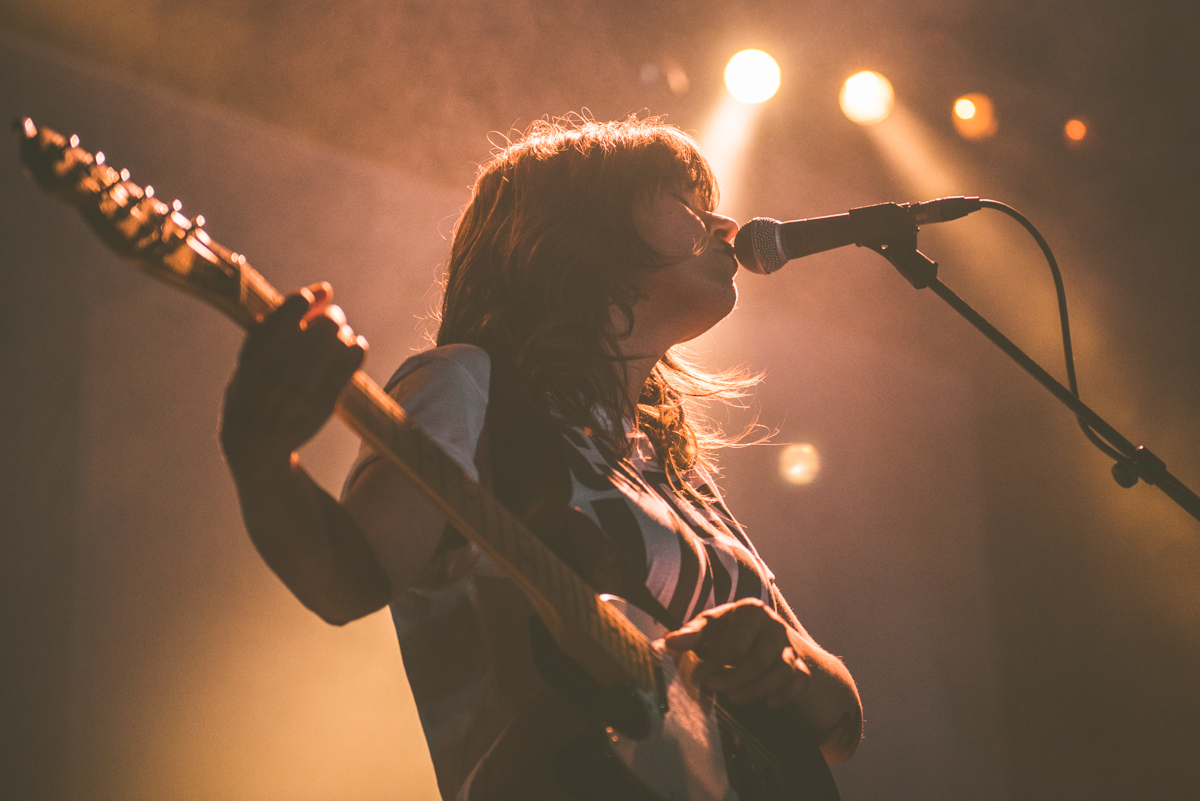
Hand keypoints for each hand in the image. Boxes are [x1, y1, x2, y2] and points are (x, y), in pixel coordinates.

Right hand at [220, 282, 365, 476]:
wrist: (254, 444)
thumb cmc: (252, 388)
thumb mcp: (251, 356)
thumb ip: (281, 322)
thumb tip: (325, 290)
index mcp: (253, 356)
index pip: (288, 312)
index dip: (305, 299)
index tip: (311, 298)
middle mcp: (279, 372)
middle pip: (326, 324)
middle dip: (332, 316)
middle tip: (330, 319)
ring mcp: (304, 390)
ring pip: (342, 340)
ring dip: (343, 333)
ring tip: (336, 339)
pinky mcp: (325, 403)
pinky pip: (353, 361)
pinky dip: (356, 347)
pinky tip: (350, 348)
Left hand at [663, 598, 810, 708]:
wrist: (761, 634)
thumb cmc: (728, 629)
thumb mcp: (708, 626)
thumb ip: (690, 634)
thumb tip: (668, 644)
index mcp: (751, 611)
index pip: (736, 643)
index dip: (716, 663)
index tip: (698, 677)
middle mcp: (774, 626)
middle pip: (759, 660)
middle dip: (734, 679)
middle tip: (713, 688)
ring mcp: (789, 646)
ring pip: (783, 672)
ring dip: (757, 690)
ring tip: (734, 698)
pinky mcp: (801, 664)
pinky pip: (801, 681)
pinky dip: (786, 695)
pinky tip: (768, 704)